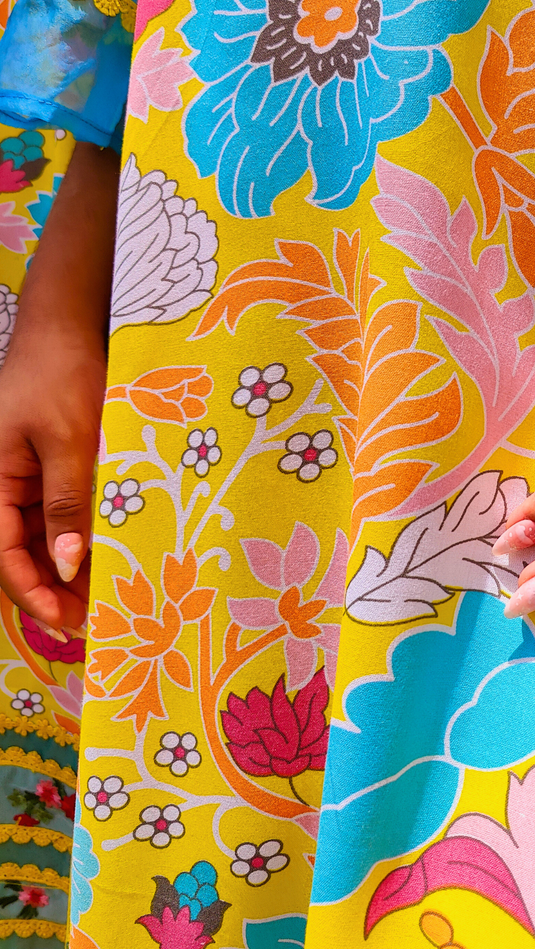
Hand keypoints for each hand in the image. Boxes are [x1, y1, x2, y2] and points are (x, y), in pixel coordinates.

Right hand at [0, 319, 103, 635]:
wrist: (67, 328)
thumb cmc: (60, 376)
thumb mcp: (68, 441)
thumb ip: (66, 504)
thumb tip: (68, 567)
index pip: (6, 557)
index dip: (36, 594)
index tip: (71, 621)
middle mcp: (3, 487)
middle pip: (24, 554)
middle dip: (57, 589)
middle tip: (99, 618)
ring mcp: (25, 480)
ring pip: (44, 538)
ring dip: (72, 568)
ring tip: (109, 594)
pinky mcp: (49, 470)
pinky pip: (59, 514)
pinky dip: (81, 537)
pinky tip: (110, 555)